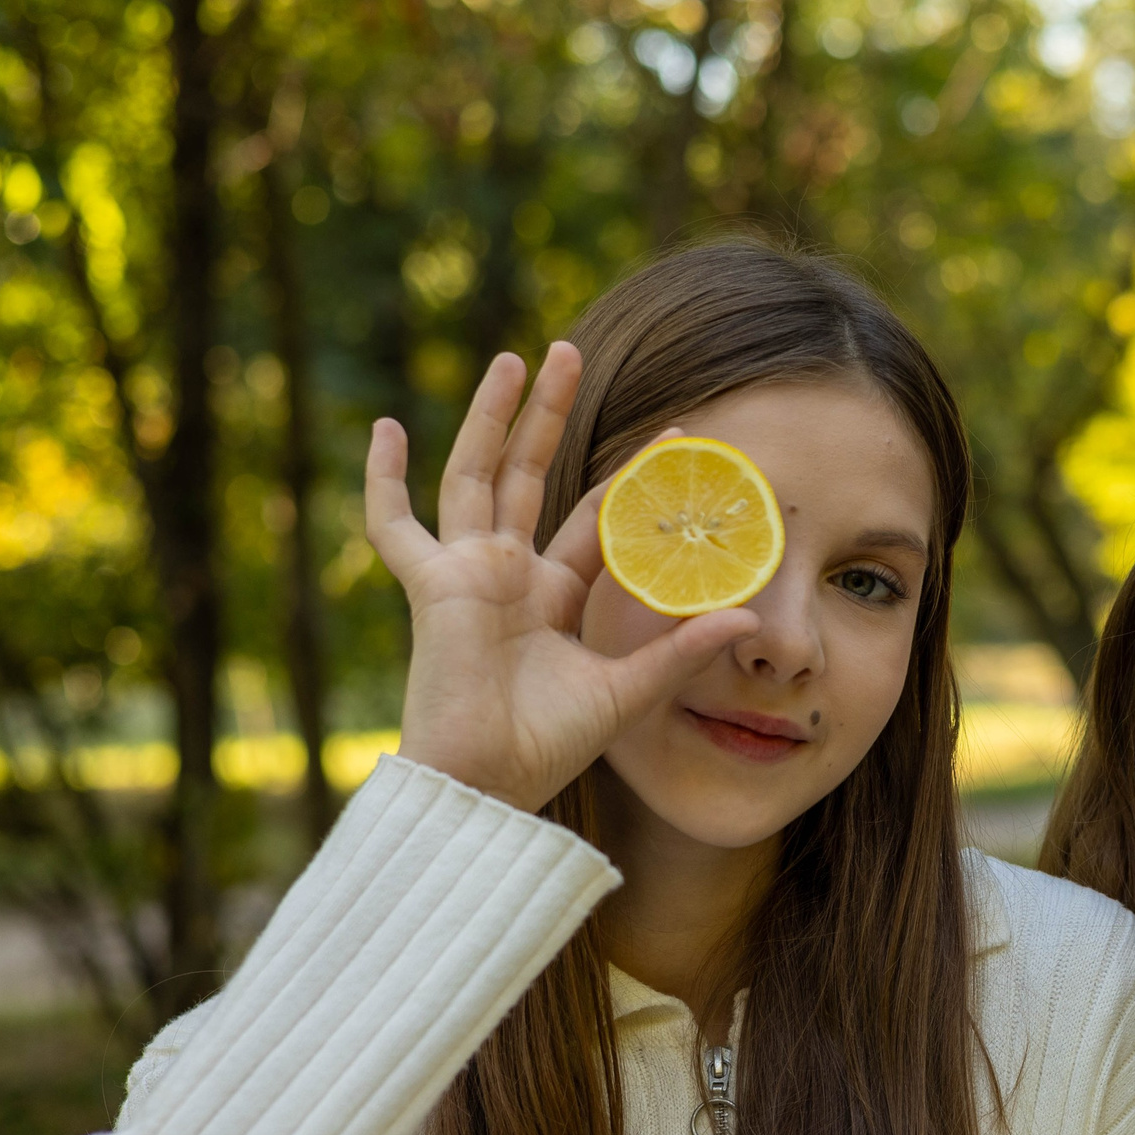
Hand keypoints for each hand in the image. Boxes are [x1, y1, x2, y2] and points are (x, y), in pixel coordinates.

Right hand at [366, 344, 757, 811]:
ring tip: (517, 359)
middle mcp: (508, 574)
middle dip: (548, 414)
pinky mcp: (434, 585)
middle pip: (529, 474)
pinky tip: (384, 428)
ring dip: (493, 417)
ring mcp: (467, 574)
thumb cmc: (548, 748)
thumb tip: (752, 616)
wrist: (488, 784)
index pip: (595, 515)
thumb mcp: (629, 691)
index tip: (676, 432)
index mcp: (551, 596)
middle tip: (568, 349)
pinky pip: (395, 526)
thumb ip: (682, 650)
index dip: (631, 475)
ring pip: (477, 475)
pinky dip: (383, 481)